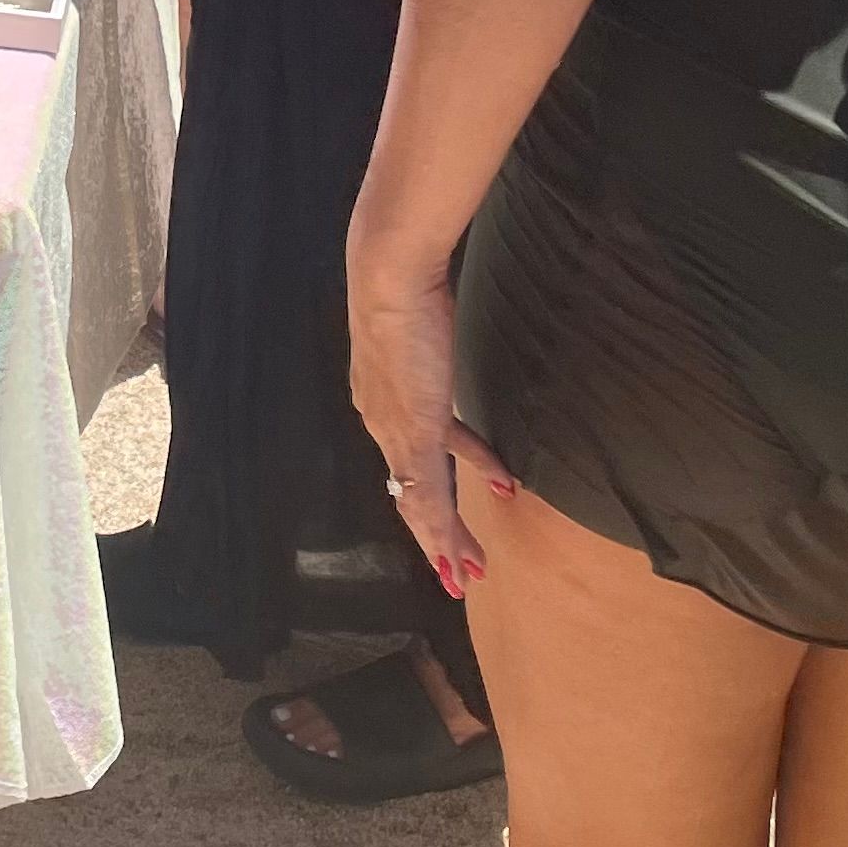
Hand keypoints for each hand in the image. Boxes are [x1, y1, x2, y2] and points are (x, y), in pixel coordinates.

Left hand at [345, 210, 516, 595]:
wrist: (391, 274)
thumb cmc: (404, 285)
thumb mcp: (416, 321)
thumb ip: (427, 338)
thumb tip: (434, 326)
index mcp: (379, 402)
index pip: (406, 465)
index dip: (425, 499)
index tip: (443, 525)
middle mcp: (381, 423)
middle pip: (411, 494)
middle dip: (436, 536)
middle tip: (458, 573)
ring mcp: (396, 430)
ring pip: (421, 502)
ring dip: (445, 541)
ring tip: (468, 572)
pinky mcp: (416, 427)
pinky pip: (430, 488)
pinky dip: (443, 524)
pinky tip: (459, 544)